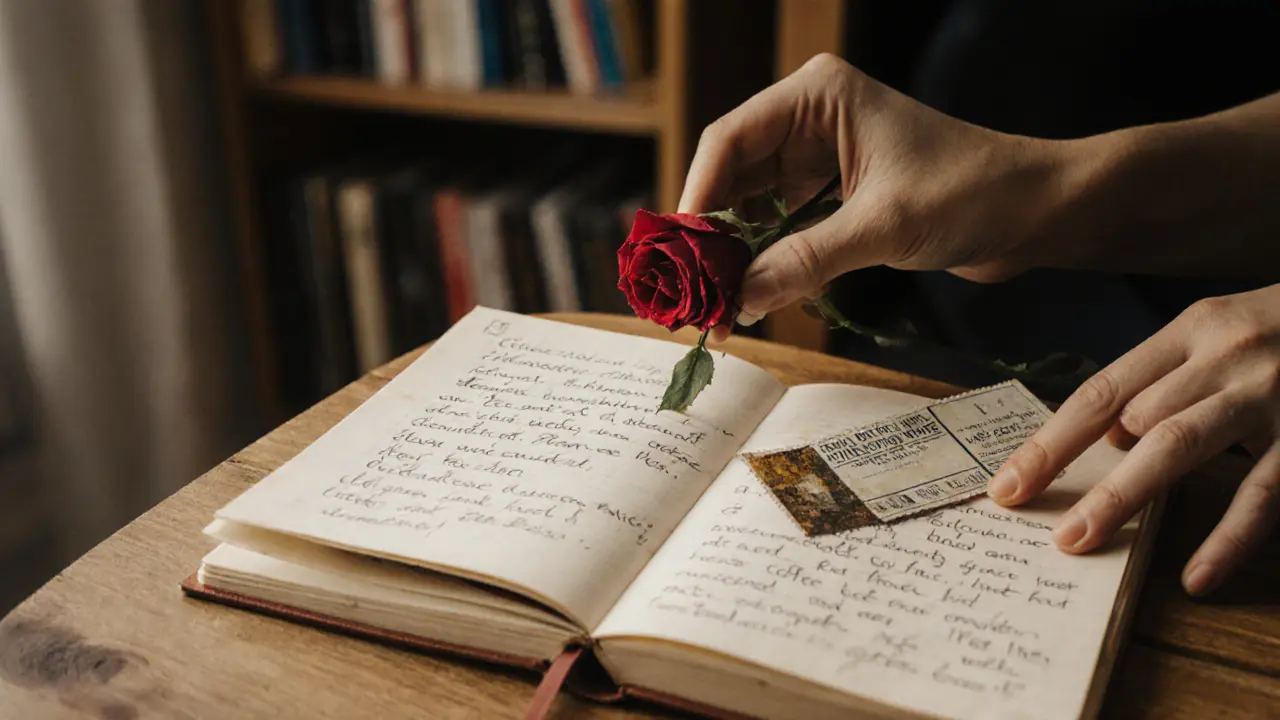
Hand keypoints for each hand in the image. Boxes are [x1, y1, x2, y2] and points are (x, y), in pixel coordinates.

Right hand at [680, 54, 1064, 334]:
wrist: (1035, 210)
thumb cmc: (972, 192)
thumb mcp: (882, 227)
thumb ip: (805, 260)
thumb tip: (738, 300)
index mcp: (818, 96)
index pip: (731, 139)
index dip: (697, 194)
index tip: (679, 250)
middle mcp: (811, 118)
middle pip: (734, 172)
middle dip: (711, 230)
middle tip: (688, 286)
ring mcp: (821, 156)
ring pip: (753, 202)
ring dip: (734, 249)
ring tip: (713, 296)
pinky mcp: (835, 192)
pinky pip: (781, 223)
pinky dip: (764, 256)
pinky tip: (747, 289)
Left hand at [988, 285, 1279, 595]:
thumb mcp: (1223, 332)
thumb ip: (1165, 378)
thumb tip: (1104, 434)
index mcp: (1193, 329)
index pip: (1100, 389)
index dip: (1050, 440)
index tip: (1008, 484)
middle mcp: (1227, 354)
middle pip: (1133, 419)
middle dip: (1081, 475)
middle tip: (1040, 524)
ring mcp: (1273, 393)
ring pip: (1180, 446)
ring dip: (1125, 496)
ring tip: (1084, 542)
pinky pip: (1264, 492)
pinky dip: (1229, 536)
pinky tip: (1198, 575)